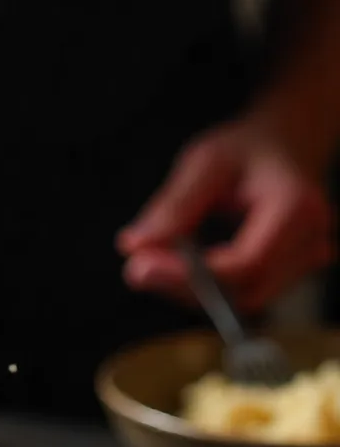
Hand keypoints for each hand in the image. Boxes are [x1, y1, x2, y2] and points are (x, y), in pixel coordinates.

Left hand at [116, 116, 334, 309]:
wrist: (287, 145)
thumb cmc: (247, 149)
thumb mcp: (206, 160)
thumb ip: (173, 204)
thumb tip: (134, 246)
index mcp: (297, 207)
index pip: (245, 264)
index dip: (189, 275)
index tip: (140, 266)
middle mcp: (311, 241)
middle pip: (245, 292)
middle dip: (185, 287)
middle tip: (137, 266)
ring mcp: (308, 262)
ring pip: (242, 301)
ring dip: (192, 290)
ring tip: (155, 259)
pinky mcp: (292, 276)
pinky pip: (244, 296)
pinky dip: (206, 288)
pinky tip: (180, 265)